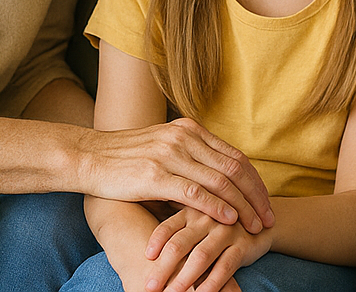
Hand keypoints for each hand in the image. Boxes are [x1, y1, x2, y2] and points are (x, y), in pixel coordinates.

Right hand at [77, 118, 274, 233]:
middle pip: (235, 168)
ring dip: (242, 206)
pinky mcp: (156, 175)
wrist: (87, 156)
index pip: (234, 156)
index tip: (266, 202)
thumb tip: (218, 184)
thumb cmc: (125, 158)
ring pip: (220, 181)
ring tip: (254, 225)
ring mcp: (171, 155)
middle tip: (268, 218)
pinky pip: (195, 192)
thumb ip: (190, 159)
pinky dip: (217, 207)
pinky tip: (229, 220)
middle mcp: (185, 138)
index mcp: (190, 130)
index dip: (254, 181)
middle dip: (256, 196)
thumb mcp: (163, 149)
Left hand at [144, 208, 269, 291]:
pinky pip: (225, 266)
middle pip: (180, 244)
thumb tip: (143, 251)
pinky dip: (212, 282)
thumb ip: (176, 228)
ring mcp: (226, 231)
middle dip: (163, 269)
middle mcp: (207, 218)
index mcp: (191, 210)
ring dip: (184, 279)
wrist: (261, 221)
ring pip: (201, 257)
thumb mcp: (197, 219)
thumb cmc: (218, 224)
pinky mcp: (243, 244)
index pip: (168, 226)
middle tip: (149, 287)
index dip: (156, 242)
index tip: (145, 259)